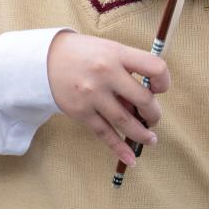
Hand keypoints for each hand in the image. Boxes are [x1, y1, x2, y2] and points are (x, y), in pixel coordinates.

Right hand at [47, 32, 169, 165]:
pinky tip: (130, 158)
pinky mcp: (81, 112)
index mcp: (118, 54)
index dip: (163, 81)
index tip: (160, 88)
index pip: (154, 68)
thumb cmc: (85, 54)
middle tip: (153, 118)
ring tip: (150, 139)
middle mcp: (106, 74)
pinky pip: (105, 133)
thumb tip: (146, 99)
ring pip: (126, 121)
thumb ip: (128, 70)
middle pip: (143, 100)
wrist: (45, 60)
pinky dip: (119, 148)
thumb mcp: (109, 50)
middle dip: (153, 113)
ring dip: (142, 134)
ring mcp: (93, 94)